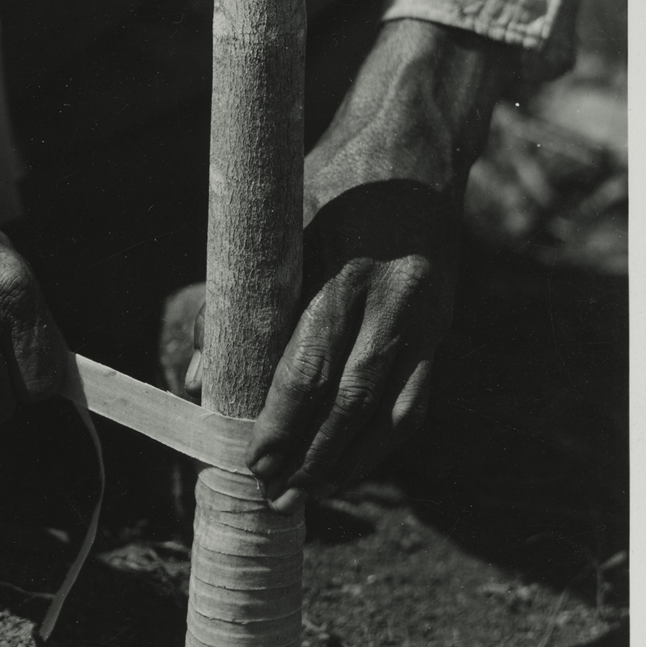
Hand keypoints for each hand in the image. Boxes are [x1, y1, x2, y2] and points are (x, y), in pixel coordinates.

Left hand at [245, 20, 514, 509]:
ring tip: (316, 496)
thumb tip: (202, 376)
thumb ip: (238, 301)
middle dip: (312, 457)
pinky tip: (360, 463)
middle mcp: (394, 305)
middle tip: (278, 498)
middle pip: (350, 402)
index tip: (252, 461)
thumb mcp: (277, 226)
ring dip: (353, 460)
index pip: (307, 370)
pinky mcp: (443, 325)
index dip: (280, 424)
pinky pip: (417, 397)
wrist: (416, 148)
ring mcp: (427, 319)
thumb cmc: (330, 182)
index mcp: (345, 278)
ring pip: (392, 411)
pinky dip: (388, 436)